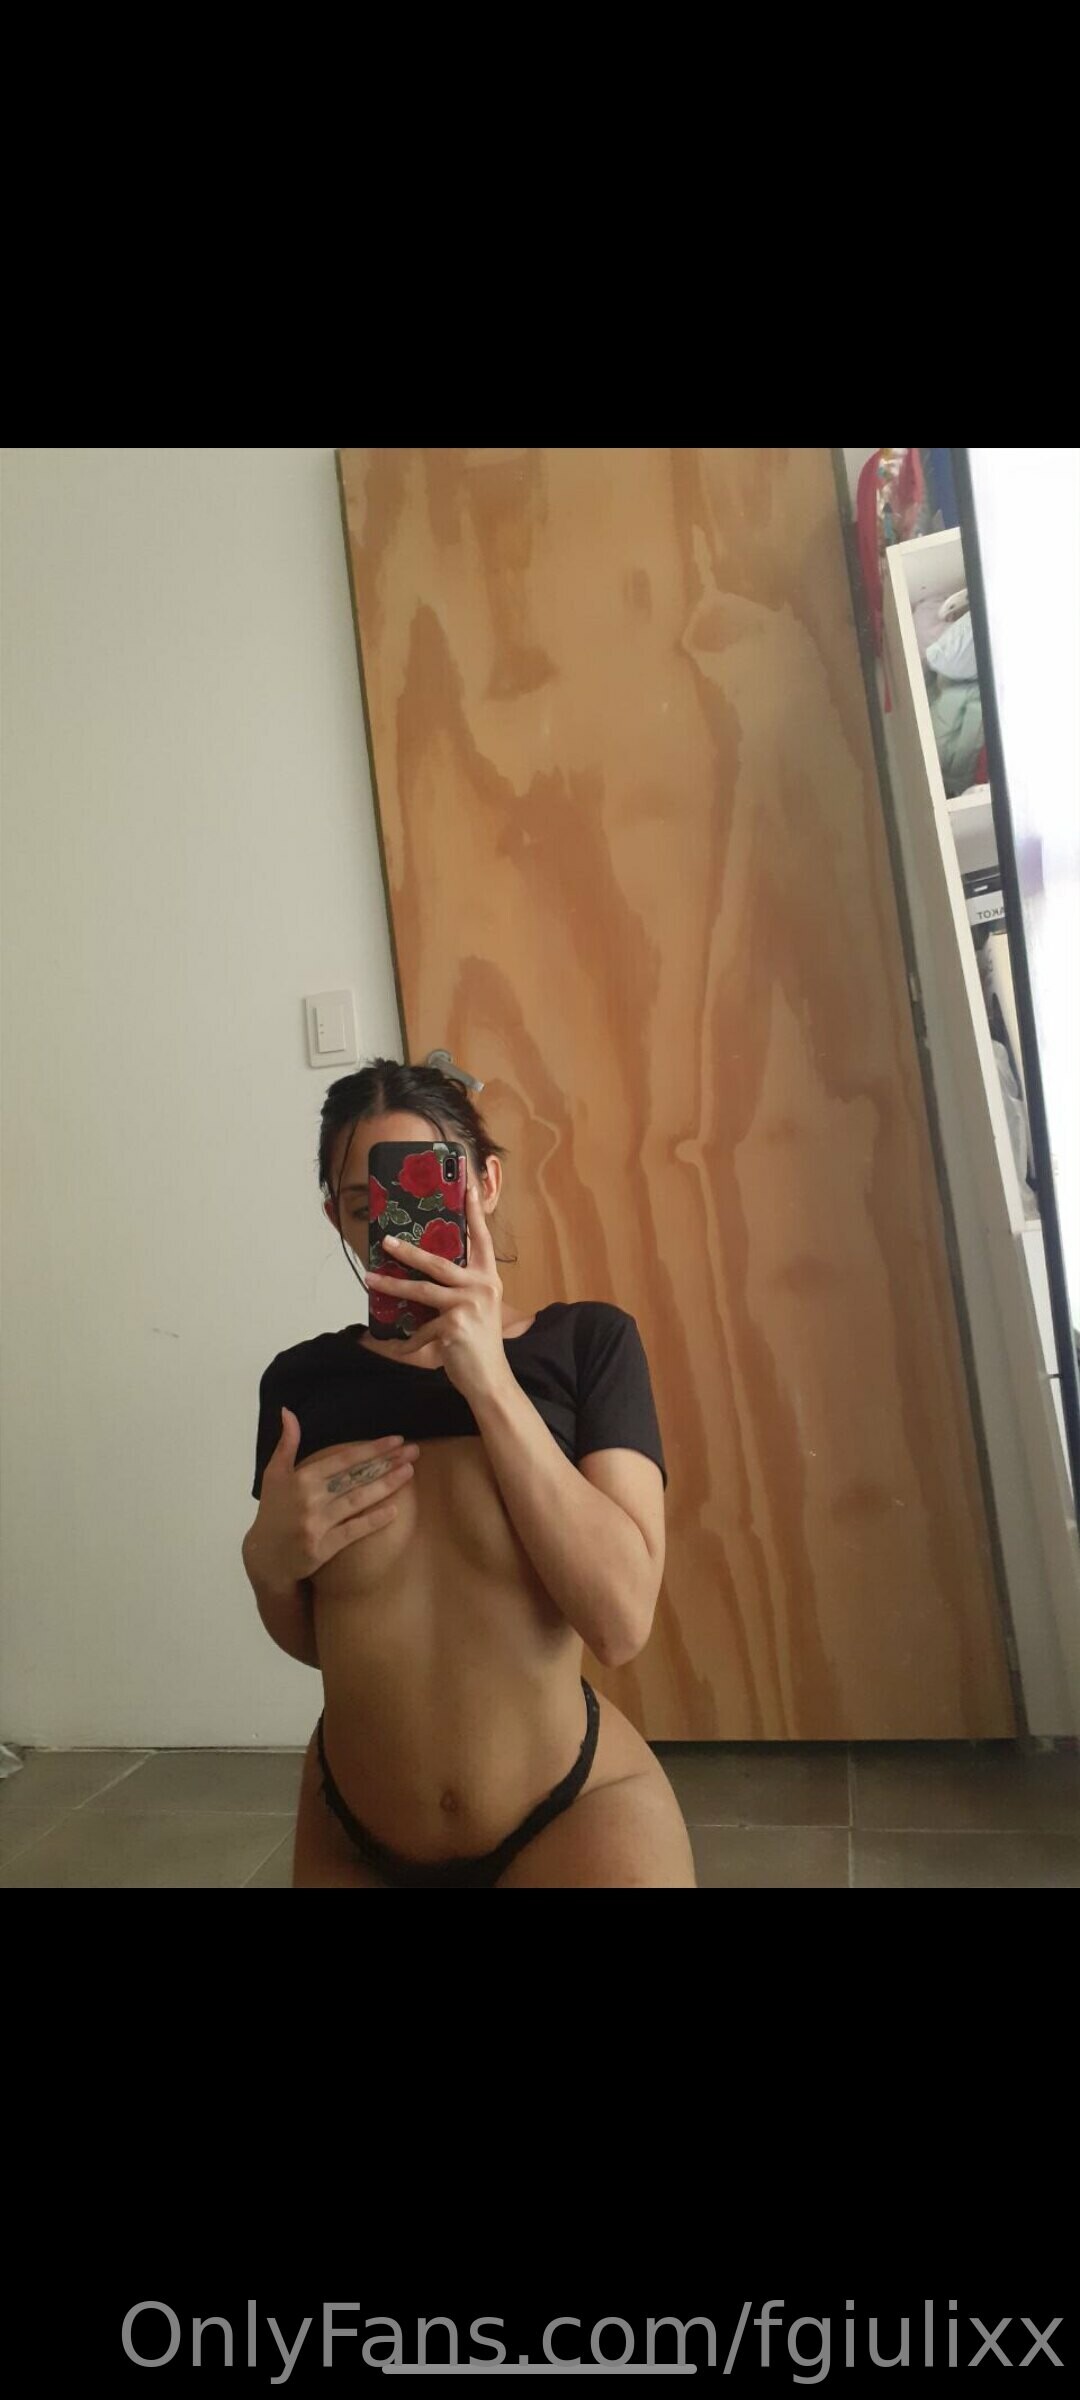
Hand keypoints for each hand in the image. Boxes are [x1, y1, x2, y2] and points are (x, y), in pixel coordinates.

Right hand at [245, 1410, 419, 1589]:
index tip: (396, 1439)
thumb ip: (286, 1443)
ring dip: (385, 1485)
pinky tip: (394, 1510)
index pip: (343, 1459)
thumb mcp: (274, 1474)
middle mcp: (309, 1498)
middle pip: (355, 1477)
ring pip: (357, 1501)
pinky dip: (373, 1520)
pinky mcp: (321, 1548)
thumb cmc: (273, 1511)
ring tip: (409, 1472)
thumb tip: (288, 1412)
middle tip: (413, 1451)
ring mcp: (315, 1524)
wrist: (265, 1556)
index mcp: (301, 1478)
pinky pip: (352, 1531)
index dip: (371, 1448)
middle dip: (386, 1462)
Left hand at [365, 1180, 512, 1406]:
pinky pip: (420, 1329)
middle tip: (386, 1240)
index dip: (475, 1212)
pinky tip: (399, 1348)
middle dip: (409, 1251)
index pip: (482, 1239)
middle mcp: (482, 1287)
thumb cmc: (478, 1346)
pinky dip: (407, 1340)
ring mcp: (469, 1305)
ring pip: (421, 1290)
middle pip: (438, 1261)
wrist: (491, 1380)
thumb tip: (417, 1277)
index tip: (469, 1185)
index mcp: (488, 1280)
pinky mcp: (454, 1325)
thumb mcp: (473, 1311)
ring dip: (392, 1286)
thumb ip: (455, 1292)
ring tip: (370, 1278)